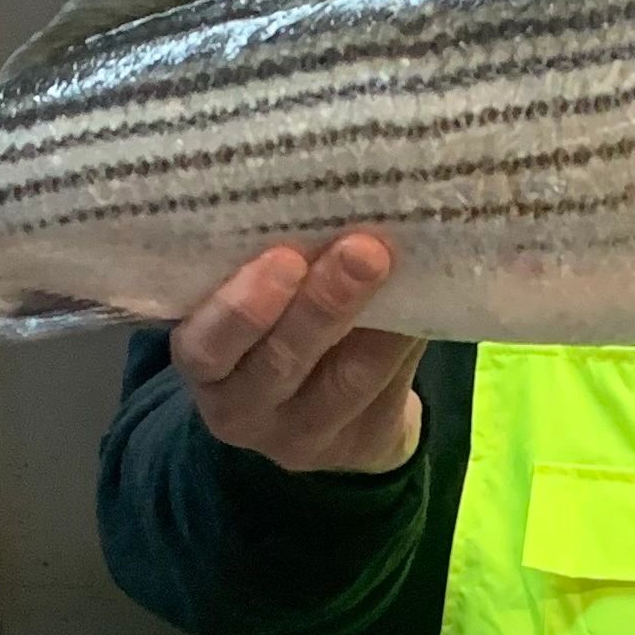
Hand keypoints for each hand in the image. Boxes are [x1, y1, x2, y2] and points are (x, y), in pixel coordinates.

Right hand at [170, 235, 424, 474]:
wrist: (329, 409)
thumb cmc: (280, 321)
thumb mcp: (256, 297)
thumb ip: (275, 257)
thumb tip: (328, 189)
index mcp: (204, 358)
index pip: (204, 344)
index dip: (240, 309)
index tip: (283, 258)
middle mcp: (242, 407)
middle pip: (279, 363)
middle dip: (322, 306)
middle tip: (361, 250)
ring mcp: (302, 436)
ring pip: (345, 382)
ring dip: (380, 324)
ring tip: (401, 270)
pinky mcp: (361, 445)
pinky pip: (389, 391)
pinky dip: (410, 341)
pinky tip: (430, 298)